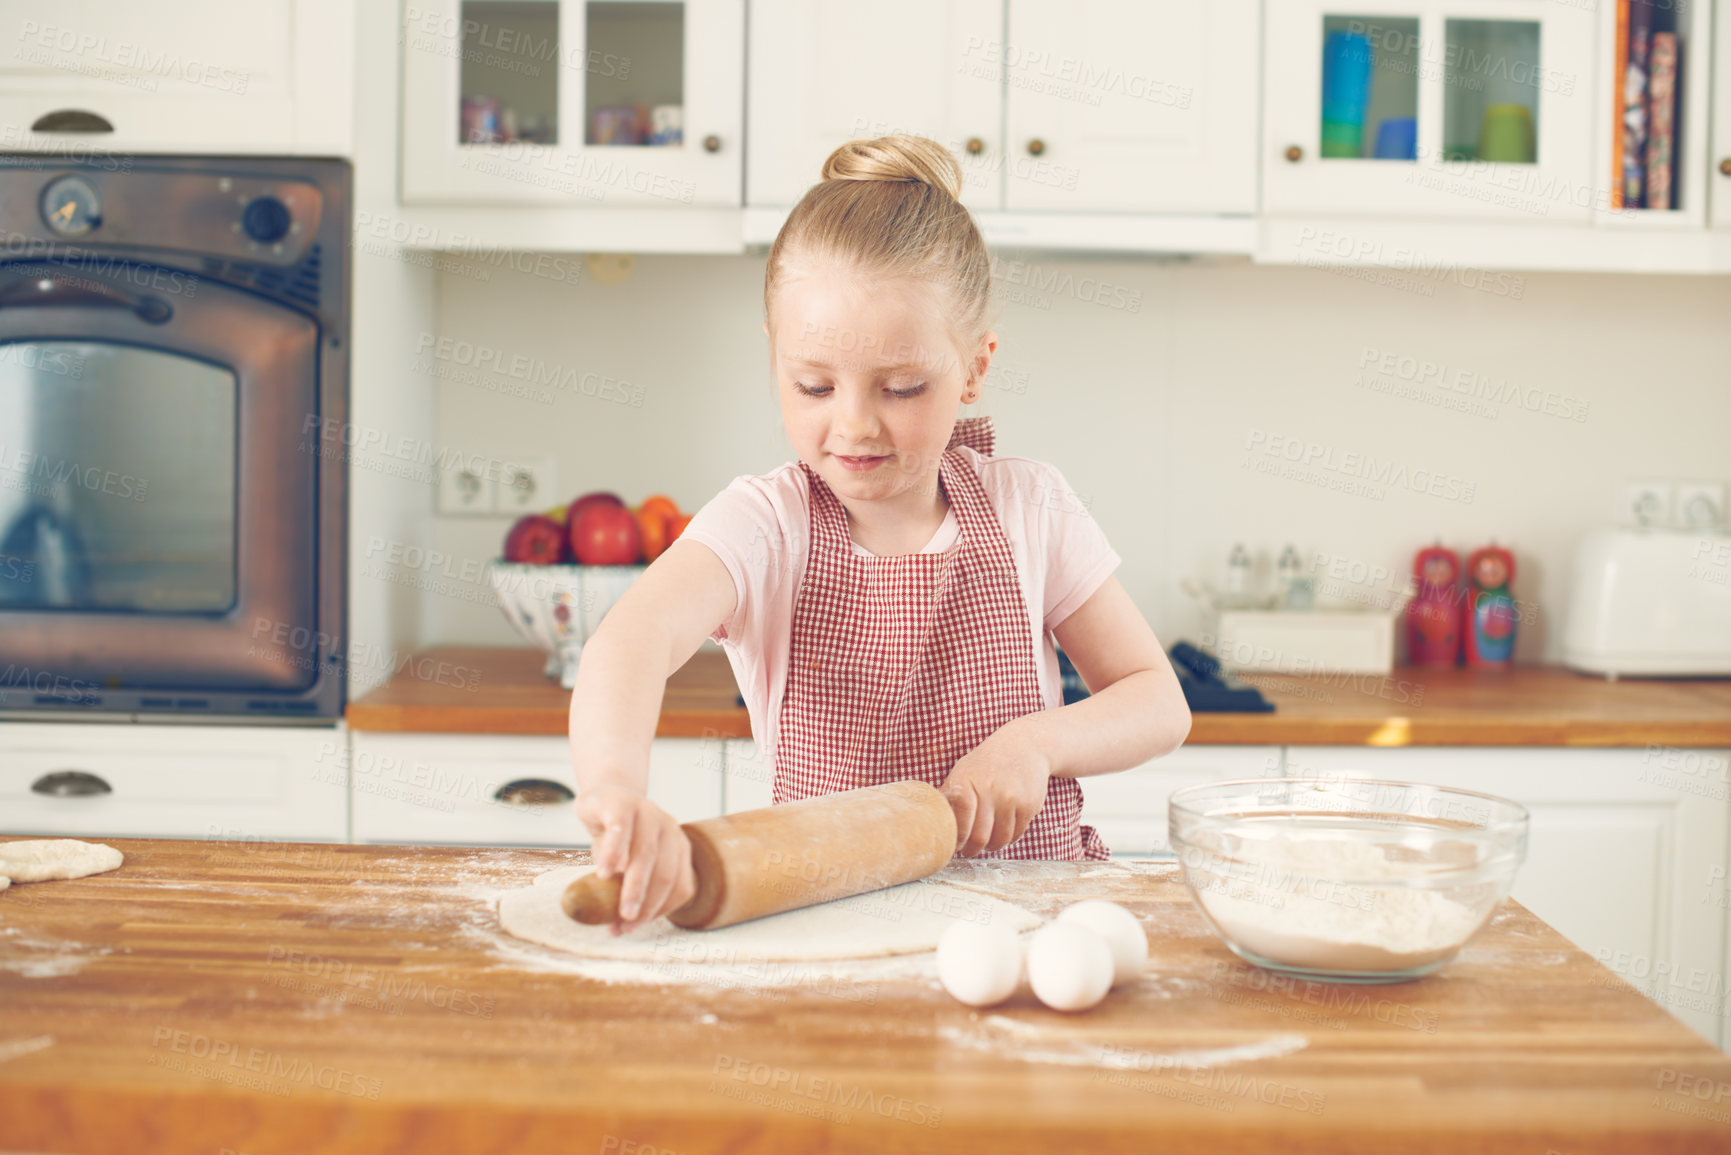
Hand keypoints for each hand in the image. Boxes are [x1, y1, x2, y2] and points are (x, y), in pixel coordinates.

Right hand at [575, 783, 696, 934]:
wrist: (603, 797)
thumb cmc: (619, 839)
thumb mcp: (627, 865)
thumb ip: (627, 889)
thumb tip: (617, 928)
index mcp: (679, 847)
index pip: (680, 886)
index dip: (659, 911)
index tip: (633, 928)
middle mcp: (670, 829)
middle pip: (665, 873)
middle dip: (647, 904)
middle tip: (627, 924)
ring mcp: (649, 813)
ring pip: (646, 855)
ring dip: (633, 887)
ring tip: (618, 909)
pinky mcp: (623, 804)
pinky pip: (620, 831)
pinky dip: (613, 854)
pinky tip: (603, 873)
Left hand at [939, 720, 1053, 856]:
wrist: (1024, 745)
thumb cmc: (986, 763)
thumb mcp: (962, 772)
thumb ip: (948, 797)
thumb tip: (929, 824)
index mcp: (967, 780)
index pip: (960, 818)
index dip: (957, 838)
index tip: (953, 846)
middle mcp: (991, 789)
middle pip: (980, 837)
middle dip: (972, 849)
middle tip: (968, 851)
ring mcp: (1012, 798)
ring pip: (1000, 840)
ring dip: (991, 847)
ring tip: (986, 843)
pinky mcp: (1030, 805)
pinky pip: (1016, 835)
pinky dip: (1008, 840)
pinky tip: (1002, 832)